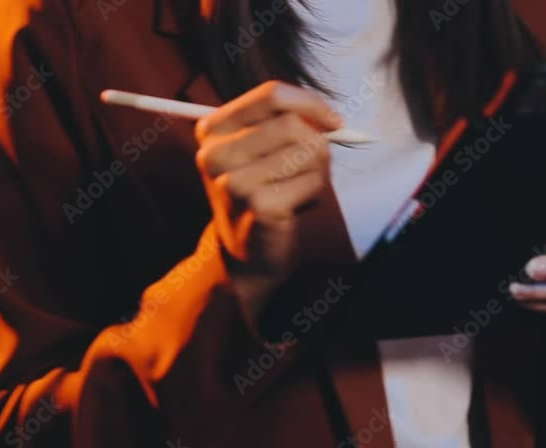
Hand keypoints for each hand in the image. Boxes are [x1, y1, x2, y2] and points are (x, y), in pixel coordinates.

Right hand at [195, 81, 341, 317]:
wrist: (247, 253)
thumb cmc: (261, 193)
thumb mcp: (262, 151)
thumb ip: (289, 123)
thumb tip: (332, 120)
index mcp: (212, 130)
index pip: (272, 95)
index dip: (311, 104)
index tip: (333, 122)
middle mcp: (215, 153)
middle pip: (292, 124)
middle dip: (317, 143)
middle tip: (316, 165)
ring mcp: (234, 181)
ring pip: (307, 151)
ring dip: (318, 170)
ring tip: (300, 186)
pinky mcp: (258, 206)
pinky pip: (313, 181)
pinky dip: (315, 191)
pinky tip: (296, 206)